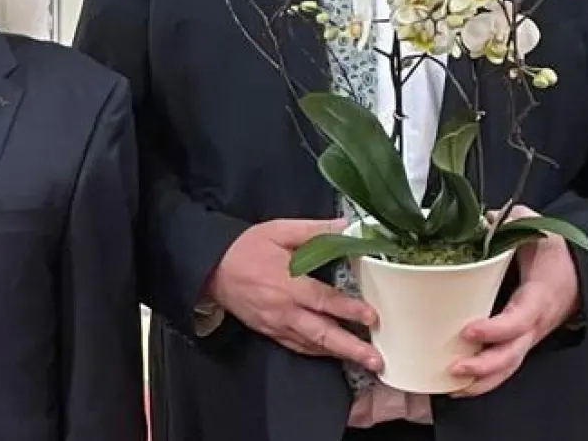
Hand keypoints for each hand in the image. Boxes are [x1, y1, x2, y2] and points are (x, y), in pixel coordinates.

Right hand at [207, 218, 382, 370]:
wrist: (212, 268)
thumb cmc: (245, 248)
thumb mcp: (278, 230)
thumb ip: (313, 230)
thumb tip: (345, 225)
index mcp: (288, 283)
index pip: (323, 300)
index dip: (348, 309)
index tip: (371, 316)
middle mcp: (284, 309)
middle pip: (322, 333)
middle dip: (351, 348)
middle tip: (375, 359)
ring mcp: (276, 324)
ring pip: (312, 345)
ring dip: (339, 353)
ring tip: (364, 361)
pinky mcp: (269, 331)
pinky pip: (297, 346)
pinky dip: (317, 352)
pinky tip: (333, 352)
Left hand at [449, 207, 580, 396]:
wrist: (577, 272)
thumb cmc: (553, 254)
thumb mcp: (536, 231)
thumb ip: (512, 221)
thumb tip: (484, 218)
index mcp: (538, 297)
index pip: (519, 319)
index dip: (496, 329)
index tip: (469, 329)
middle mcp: (533, 323)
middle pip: (512, 354)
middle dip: (484, 366)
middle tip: (455, 367)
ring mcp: (527, 336)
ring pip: (508, 366)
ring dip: (481, 380)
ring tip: (451, 386)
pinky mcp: (518, 341)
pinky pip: (504, 365)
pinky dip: (484, 380)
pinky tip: (458, 386)